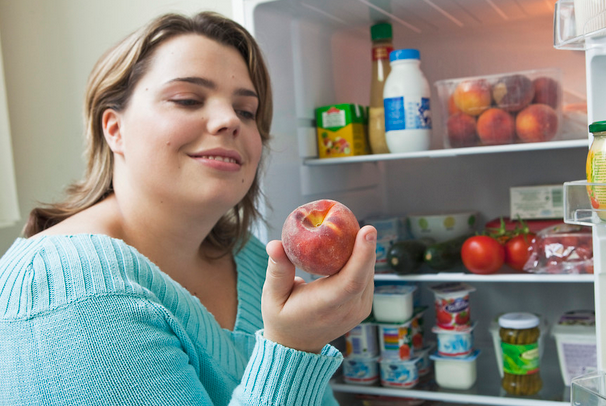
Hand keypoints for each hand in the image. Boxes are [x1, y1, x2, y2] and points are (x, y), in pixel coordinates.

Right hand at [261, 225, 375, 352]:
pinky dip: (362, 260)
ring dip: (363, 251)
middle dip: (365, 245)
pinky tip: (352, 246)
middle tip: (357, 222)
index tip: (368, 231)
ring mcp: (360, 309)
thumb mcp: (272, 296)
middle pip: (365, 272)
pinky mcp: (364, 305)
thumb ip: (277, 270)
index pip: (351, 280)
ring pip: (369, 273)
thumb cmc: (282, 318)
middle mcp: (348, 309)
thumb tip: (275, 244)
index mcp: (326, 306)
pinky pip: (367, 277)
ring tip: (349, 230)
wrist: (296, 346)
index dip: (363, 254)